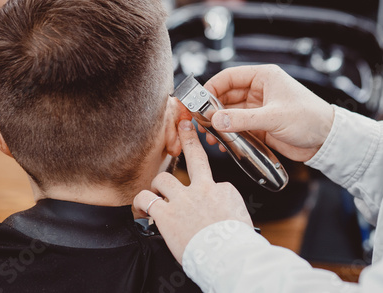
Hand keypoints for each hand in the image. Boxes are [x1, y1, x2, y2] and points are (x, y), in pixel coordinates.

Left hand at [133, 119, 251, 263]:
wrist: (229, 256)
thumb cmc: (237, 243)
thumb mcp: (241, 218)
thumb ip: (228, 209)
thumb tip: (223, 212)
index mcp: (223, 190)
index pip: (211, 182)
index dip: (206, 191)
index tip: (205, 203)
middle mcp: (202, 189)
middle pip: (195, 156)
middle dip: (189, 138)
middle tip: (184, 125)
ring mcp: (183, 199)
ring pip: (163, 179)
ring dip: (158, 186)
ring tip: (157, 195)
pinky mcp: (166, 213)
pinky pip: (146, 199)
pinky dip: (141, 202)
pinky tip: (141, 208)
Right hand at [203, 65, 333, 161]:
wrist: (327, 141)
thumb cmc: (309, 119)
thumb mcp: (274, 117)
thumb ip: (242, 119)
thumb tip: (215, 120)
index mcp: (263, 77)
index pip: (229, 77)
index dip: (210, 88)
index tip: (196, 102)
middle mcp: (258, 90)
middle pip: (225, 96)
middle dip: (211, 109)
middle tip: (200, 123)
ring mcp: (257, 108)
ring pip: (229, 113)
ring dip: (218, 124)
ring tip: (211, 137)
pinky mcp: (259, 125)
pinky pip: (237, 127)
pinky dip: (227, 134)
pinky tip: (223, 143)